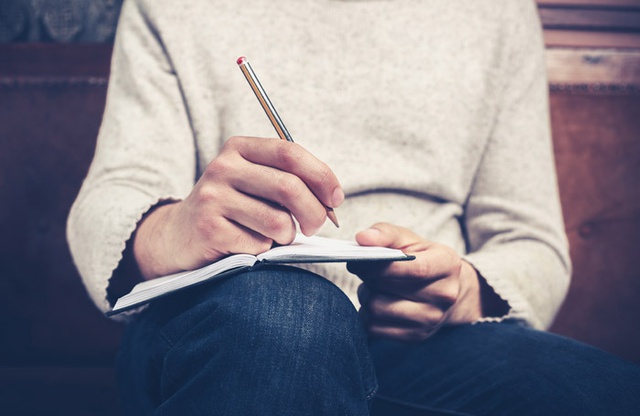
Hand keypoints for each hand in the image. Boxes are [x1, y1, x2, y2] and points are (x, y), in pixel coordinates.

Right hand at [133, 136, 343, 278]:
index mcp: (239, 148)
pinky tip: (247, 244)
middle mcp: (223, 167)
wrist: (178, 236)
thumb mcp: (254, 182)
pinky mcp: (209, 229)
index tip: (335, 198)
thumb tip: (332, 200)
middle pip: (289, 187)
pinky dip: (264, 250)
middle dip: (314, 213)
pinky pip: (258, 244)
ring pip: (278, 221)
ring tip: (274, 235)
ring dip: (287, 236)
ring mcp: (213, 197)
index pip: (290, 153)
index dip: (322, 176)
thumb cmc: (231, 209)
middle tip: (315, 227)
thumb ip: (289, 181)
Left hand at [348, 223, 483, 341]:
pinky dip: (368, 315)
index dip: (380, 265)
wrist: (444, 290)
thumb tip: (362, 238)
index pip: (413, 269)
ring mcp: (431, 319)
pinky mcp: (415, 336)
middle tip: (366, 270)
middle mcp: (444, 295)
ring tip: (373, 287)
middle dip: (369, 277)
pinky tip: (378, 302)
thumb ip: (384, 233)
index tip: (358, 261)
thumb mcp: (408, 239)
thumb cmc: (421, 258)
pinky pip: (374, 328)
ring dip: (366, 296)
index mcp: (447, 264)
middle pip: (388, 288)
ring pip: (377, 309)